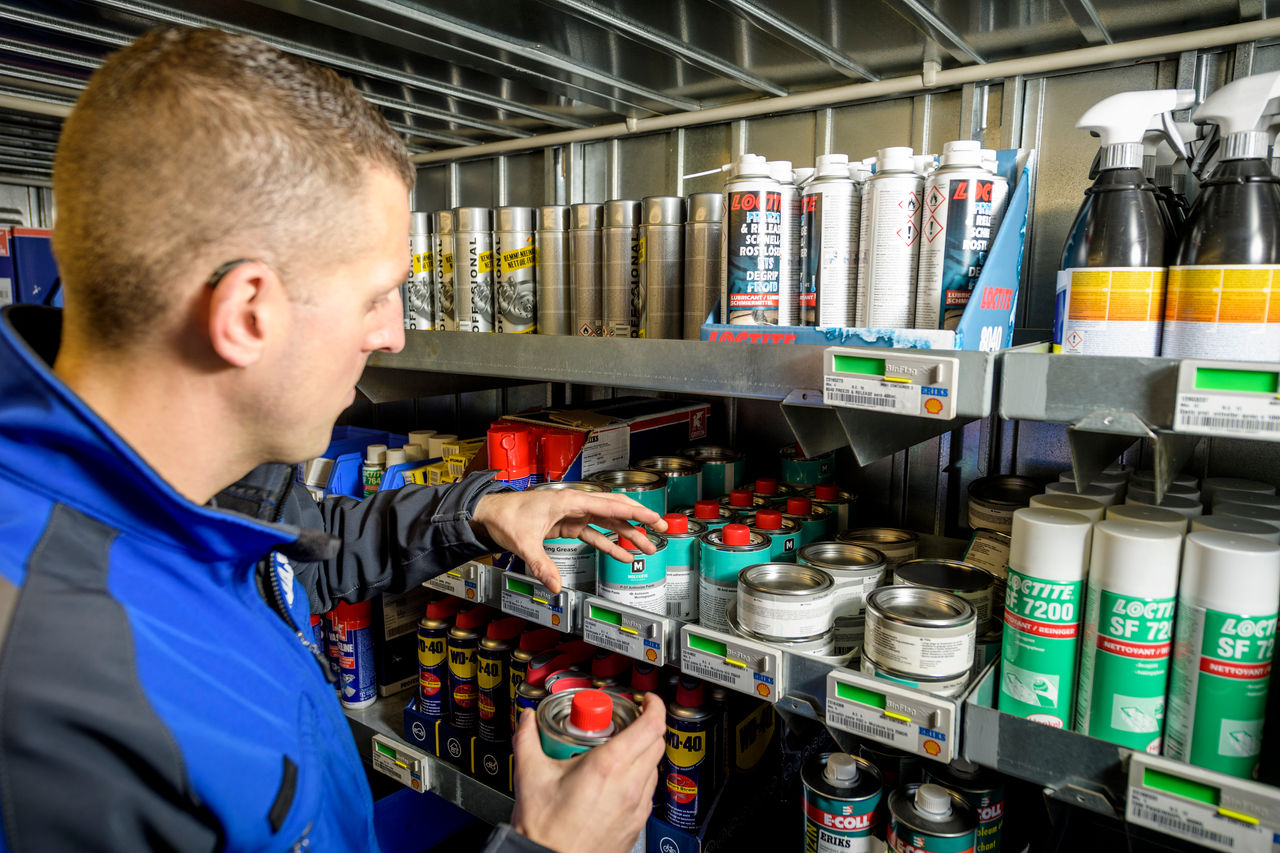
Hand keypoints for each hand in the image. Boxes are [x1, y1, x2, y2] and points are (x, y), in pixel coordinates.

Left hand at [473, 490, 667, 592]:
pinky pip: (594, 533)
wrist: (490, 513)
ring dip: (628, 535)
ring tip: (648, 548)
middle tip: (661, 530)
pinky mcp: (567, 524)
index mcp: (570, 501)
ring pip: (608, 523)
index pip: (610, 506)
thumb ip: (542, 565)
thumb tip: (555, 586)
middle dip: (640, 520)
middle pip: (615, 510)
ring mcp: (573, 514)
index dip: (636, 513)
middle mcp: (575, 504)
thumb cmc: (506, 516)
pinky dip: (609, 543)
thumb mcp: (524, 542)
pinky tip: (622, 554)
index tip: (655, 519)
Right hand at [510, 693, 665, 852]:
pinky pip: (646, 791)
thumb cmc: (544, 829)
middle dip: (646, 726)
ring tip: (615, 753)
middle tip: (625, 724)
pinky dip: (637, 778)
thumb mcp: (529, 774)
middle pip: (656, 743)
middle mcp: (629, 786)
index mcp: (608, 767)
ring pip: (653, 768)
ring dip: (641, 754)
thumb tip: (528, 719)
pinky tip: (614, 781)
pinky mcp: (636, 824)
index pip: (650, 726)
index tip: (646, 701)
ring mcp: (635, 808)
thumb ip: (527, 738)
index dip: (654, 706)